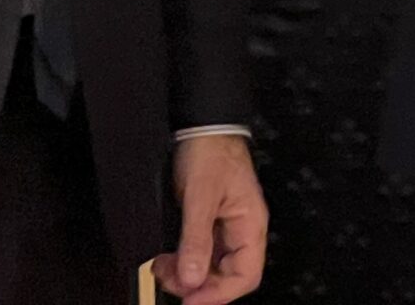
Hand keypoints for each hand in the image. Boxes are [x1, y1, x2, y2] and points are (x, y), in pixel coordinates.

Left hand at [154, 134, 267, 303]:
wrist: (203, 127)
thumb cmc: (212, 151)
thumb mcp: (201, 197)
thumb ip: (196, 240)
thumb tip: (192, 278)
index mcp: (250, 224)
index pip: (245, 275)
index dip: (219, 294)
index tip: (191, 299)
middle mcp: (242, 229)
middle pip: (228, 276)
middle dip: (198, 285)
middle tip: (170, 281)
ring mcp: (226, 227)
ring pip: (212, 267)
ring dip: (187, 274)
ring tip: (164, 268)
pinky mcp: (210, 222)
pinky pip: (201, 253)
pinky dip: (183, 261)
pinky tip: (168, 258)